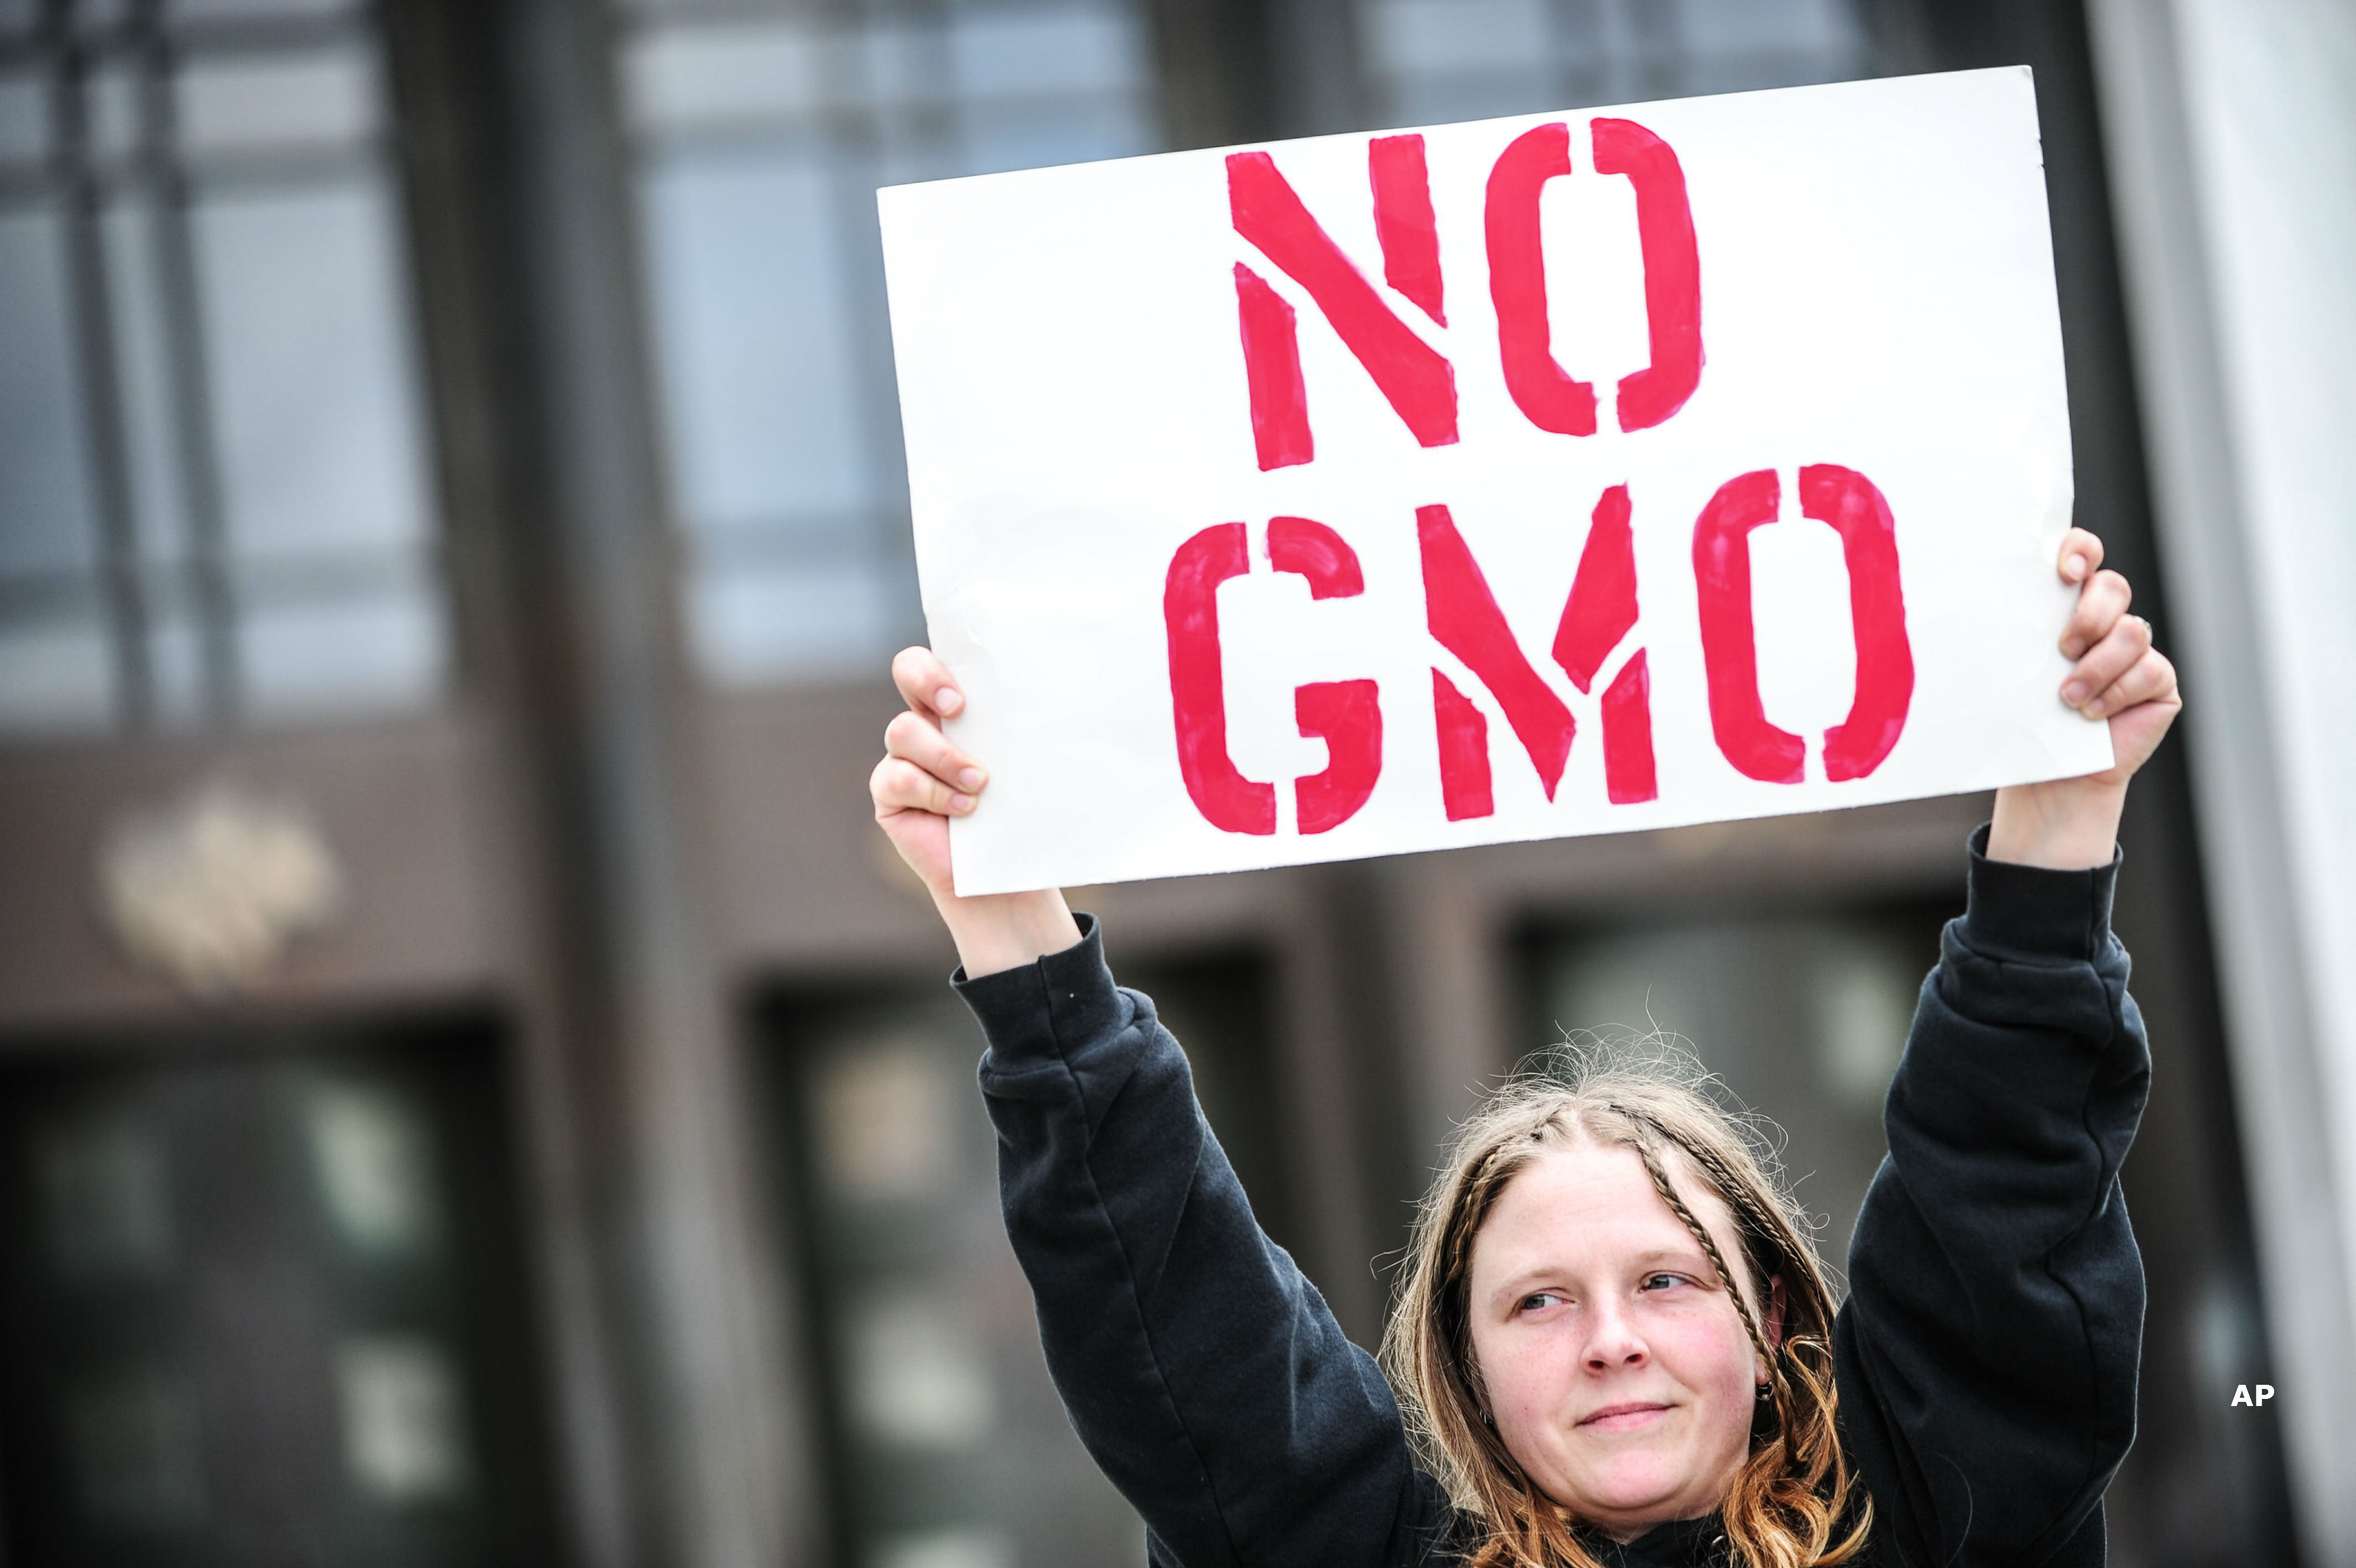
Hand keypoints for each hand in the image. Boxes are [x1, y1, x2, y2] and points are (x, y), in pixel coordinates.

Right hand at [871, 647, 1081, 975]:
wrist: (1004, 876)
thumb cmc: (1022, 814)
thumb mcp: (1029, 767)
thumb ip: (1032, 734)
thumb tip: (1083, 703)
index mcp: (959, 706)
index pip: (941, 656)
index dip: (940, 663)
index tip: (965, 695)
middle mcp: (927, 722)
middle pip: (907, 668)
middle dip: (928, 680)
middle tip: (959, 710)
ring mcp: (903, 757)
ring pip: (902, 731)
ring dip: (945, 756)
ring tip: (981, 784)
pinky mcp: (889, 795)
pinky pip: (895, 778)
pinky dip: (932, 792)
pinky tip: (963, 811)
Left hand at [1988, 529, 2182, 869]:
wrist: (2052, 775)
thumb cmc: (2027, 719)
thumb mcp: (2013, 672)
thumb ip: (2011, 638)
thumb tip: (1965, 614)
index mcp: (2067, 606)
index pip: (2083, 554)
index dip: (2080, 551)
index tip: (2064, 572)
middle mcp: (2106, 620)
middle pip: (2114, 586)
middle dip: (2089, 614)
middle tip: (2062, 649)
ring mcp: (2137, 649)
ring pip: (2132, 630)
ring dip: (2096, 667)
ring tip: (2067, 698)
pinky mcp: (2159, 681)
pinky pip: (2149, 670)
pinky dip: (2116, 693)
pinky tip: (2093, 715)